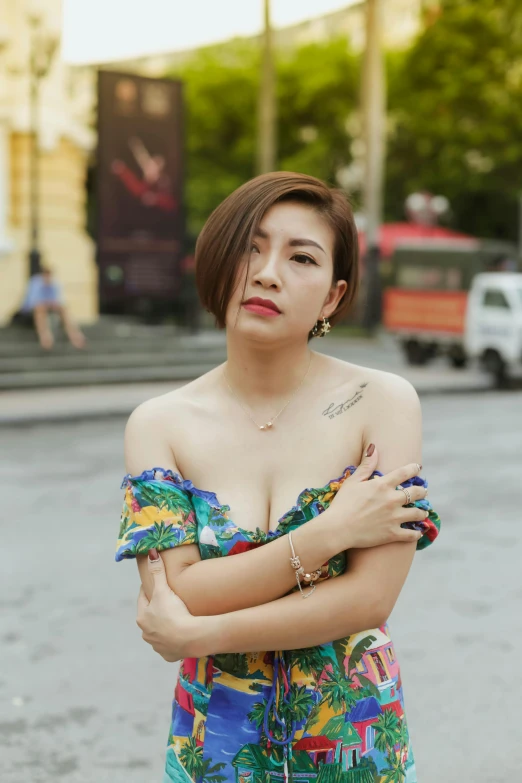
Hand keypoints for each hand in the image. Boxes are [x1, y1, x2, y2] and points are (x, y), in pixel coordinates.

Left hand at [136, 548, 198, 662]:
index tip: (156, 584)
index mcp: (143, 617)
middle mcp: (146, 633)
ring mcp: (157, 645)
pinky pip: (169, 646)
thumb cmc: (174, 612)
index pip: (143, 598)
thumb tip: (150, 552)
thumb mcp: (164, 590)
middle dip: (156, 609)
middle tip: (167, 600)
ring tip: (175, 618)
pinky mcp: (168, 654)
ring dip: (163, 626)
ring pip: (158, 632)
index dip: (149, 590)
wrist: (190, 637)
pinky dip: (173, 641)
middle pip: (150, 616)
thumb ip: (158, 572)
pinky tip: (180, 636)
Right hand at [328, 444, 428, 548]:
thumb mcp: (353, 481)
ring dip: (422, 512)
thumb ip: (366, 465)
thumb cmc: (342, 504)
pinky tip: (417, 532)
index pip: (404, 473)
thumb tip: (374, 447)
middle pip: (416, 493)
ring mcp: (394, 518)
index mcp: (382, 485)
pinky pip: (411, 534)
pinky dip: (416, 533)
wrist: (338, 529)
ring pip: (417, 513)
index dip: (413, 468)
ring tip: (422, 512)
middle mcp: (392, 500)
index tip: (418, 467)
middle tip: (423, 492)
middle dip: (422, 491)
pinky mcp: (392, 534)